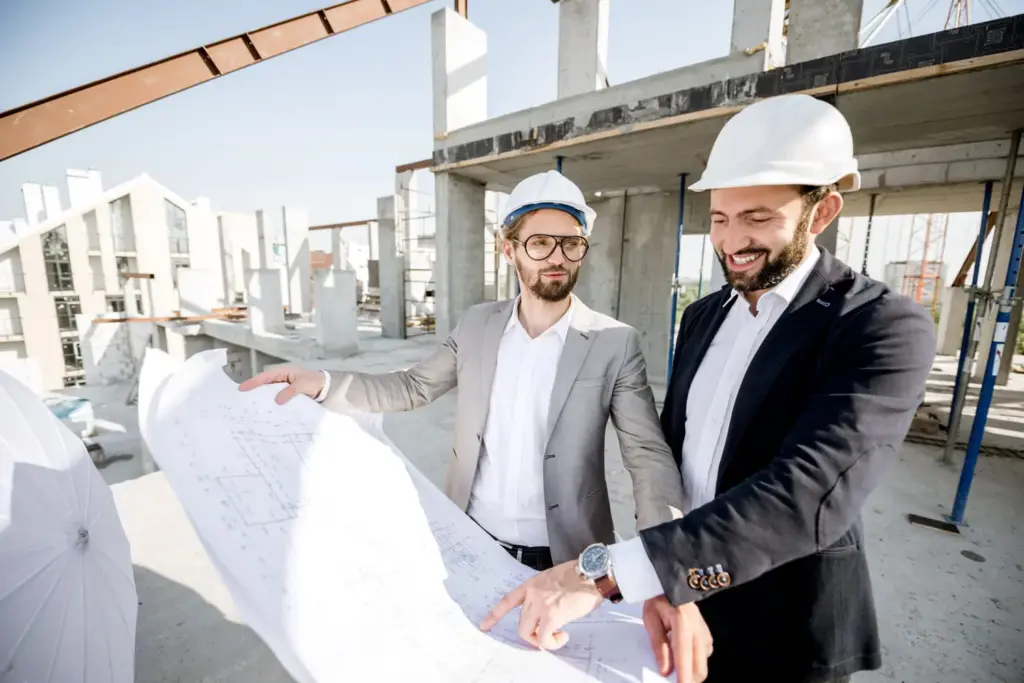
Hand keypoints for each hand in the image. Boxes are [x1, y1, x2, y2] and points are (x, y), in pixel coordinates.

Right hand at [238, 367, 324, 403]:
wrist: (325, 387)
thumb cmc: (314, 381)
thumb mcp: (302, 385)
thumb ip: (290, 391)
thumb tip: (277, 400)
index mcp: (283, 372)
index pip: (265, 377)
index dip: (253, 382)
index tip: (242, 388)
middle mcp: (281, 379)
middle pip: (264, 385)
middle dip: (253, 391)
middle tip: (241, 400)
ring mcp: (283, 387)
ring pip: (269, 393)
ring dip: (261, 399)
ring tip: (250, 408)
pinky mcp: (287, 396)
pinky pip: (276, 399)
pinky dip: (270, 404)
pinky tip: (266, 412)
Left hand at [479, 561, 603, 649]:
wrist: (593, 573)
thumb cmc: (582, 575)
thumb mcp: (556, 579)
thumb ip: (546, 593)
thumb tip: (551, 610)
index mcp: (533, 584)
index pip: (508, 600)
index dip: (495, 615)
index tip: (484, 625)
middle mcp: (533, 594)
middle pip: (521, 623)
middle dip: (533, 634)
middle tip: (549, 636)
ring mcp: (540, 605)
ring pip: (528, 633)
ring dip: (543, 640)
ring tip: (558, 636)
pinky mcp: (552, 616)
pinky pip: (544, 639)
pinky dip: (553, 643)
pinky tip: (563, 636)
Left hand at [642, 596, 711, 682]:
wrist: (671, 585)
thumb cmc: (658, 601)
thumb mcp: (651, 620)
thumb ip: (659, 646)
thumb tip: (665, 671)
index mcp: (682, 623)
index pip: (684, 657)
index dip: (683, 677)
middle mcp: (698, 629)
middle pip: (699, 668)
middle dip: (688, 679)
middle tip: (675, 679)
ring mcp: (705, 632)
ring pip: (703, 664)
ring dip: (691, 670)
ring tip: (675, 663)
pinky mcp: (707, 635)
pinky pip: (704, 656)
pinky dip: (694, 661)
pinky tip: (683, 653)